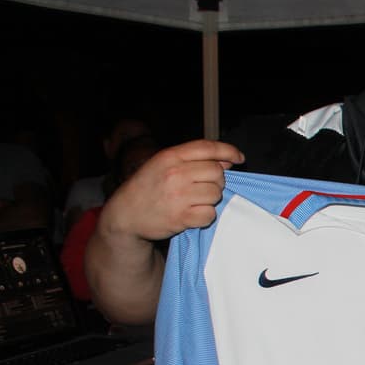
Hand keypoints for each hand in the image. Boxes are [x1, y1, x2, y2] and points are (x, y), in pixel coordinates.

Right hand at [97, 140, 242, 242]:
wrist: (125, 215)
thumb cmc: (148, 188)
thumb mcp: (163, 165)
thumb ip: (193, 159)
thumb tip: (228, 160)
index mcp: (170, 156)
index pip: (207, 148)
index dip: (228, 151)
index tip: (239, 158)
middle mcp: (175, 173)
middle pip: (217, 173)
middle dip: (216, 181)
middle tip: (202, 188)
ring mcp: (178, 196)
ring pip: (216, 194)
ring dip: (210, 200)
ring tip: (193, 202)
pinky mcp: (182, 217)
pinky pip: (210, 214)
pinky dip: (205, 216)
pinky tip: (192, 214)